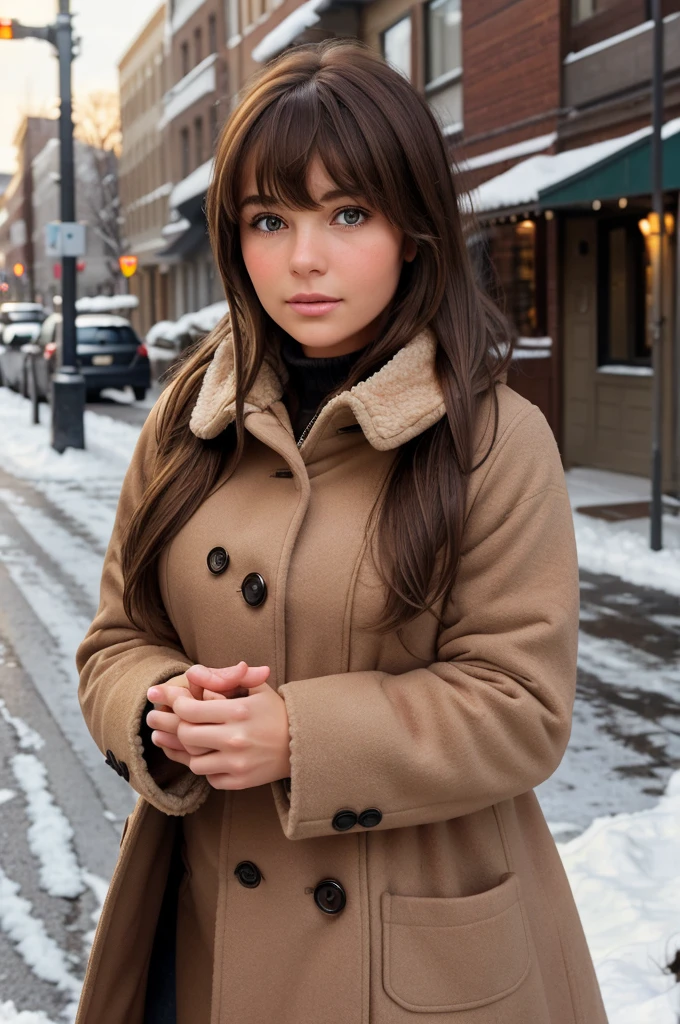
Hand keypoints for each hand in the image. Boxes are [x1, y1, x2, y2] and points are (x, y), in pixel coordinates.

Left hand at [146, 662, 274, 771]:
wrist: (302, 743)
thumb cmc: (274, 711)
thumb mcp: (254, 687)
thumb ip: (223, 677)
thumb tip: (192, 673)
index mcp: (238, 711)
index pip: (191, 709)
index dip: (174, 703)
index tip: (168, 699)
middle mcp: (235, 738)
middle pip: (186, 735)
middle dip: (168, 725)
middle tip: (155, 719)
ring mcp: (237, 763)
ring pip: (194, 761)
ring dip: (184, 750)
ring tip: (167, 739)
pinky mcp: (240, 781)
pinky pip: (210, 778)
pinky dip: (206, 768)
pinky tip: (200, 756)